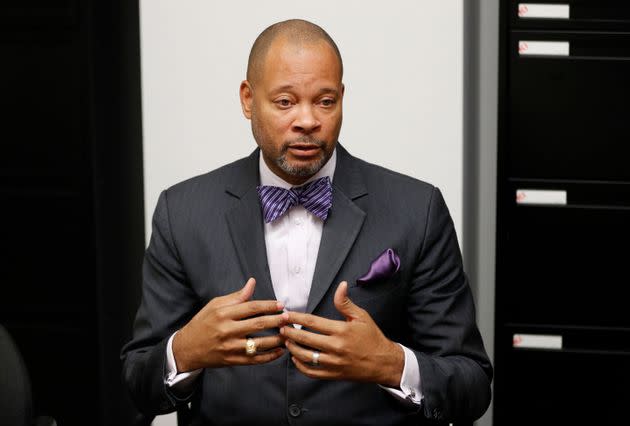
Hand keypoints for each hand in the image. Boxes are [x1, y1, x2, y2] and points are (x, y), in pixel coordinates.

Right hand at [172, 278, 286, 371]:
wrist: (187, 348)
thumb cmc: (202, 323)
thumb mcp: (215, 305)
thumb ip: (236, 296)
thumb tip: (252, 282)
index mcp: (223, 314)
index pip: (251, 307)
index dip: (268, 305)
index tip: (281, 305)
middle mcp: (227, 330)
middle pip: (258, 325)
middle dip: (276, 321)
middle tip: (289, 317)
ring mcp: (230, 347)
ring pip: (259, 344)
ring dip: (277, 339)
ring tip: (288, 334)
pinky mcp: (232, 360)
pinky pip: (255, 359)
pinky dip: (269, 356)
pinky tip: (280, 351)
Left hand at [281, 281, 403, 386]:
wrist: (383, 362)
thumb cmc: (372, 337)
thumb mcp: (361, 316)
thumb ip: (346, 302)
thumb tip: (341, 285)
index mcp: (342, 331)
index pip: (312, 322)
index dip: (296, 317)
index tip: (286, 315)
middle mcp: (336, 347)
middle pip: (305, 339)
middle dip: (289, 332)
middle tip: (280, 326)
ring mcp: (334, 363)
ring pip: (306, 356)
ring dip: (292, 348)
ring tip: (286, 340)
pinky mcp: (334, 374)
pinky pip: (312, 372)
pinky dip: (300, 366)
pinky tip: (296, 358)